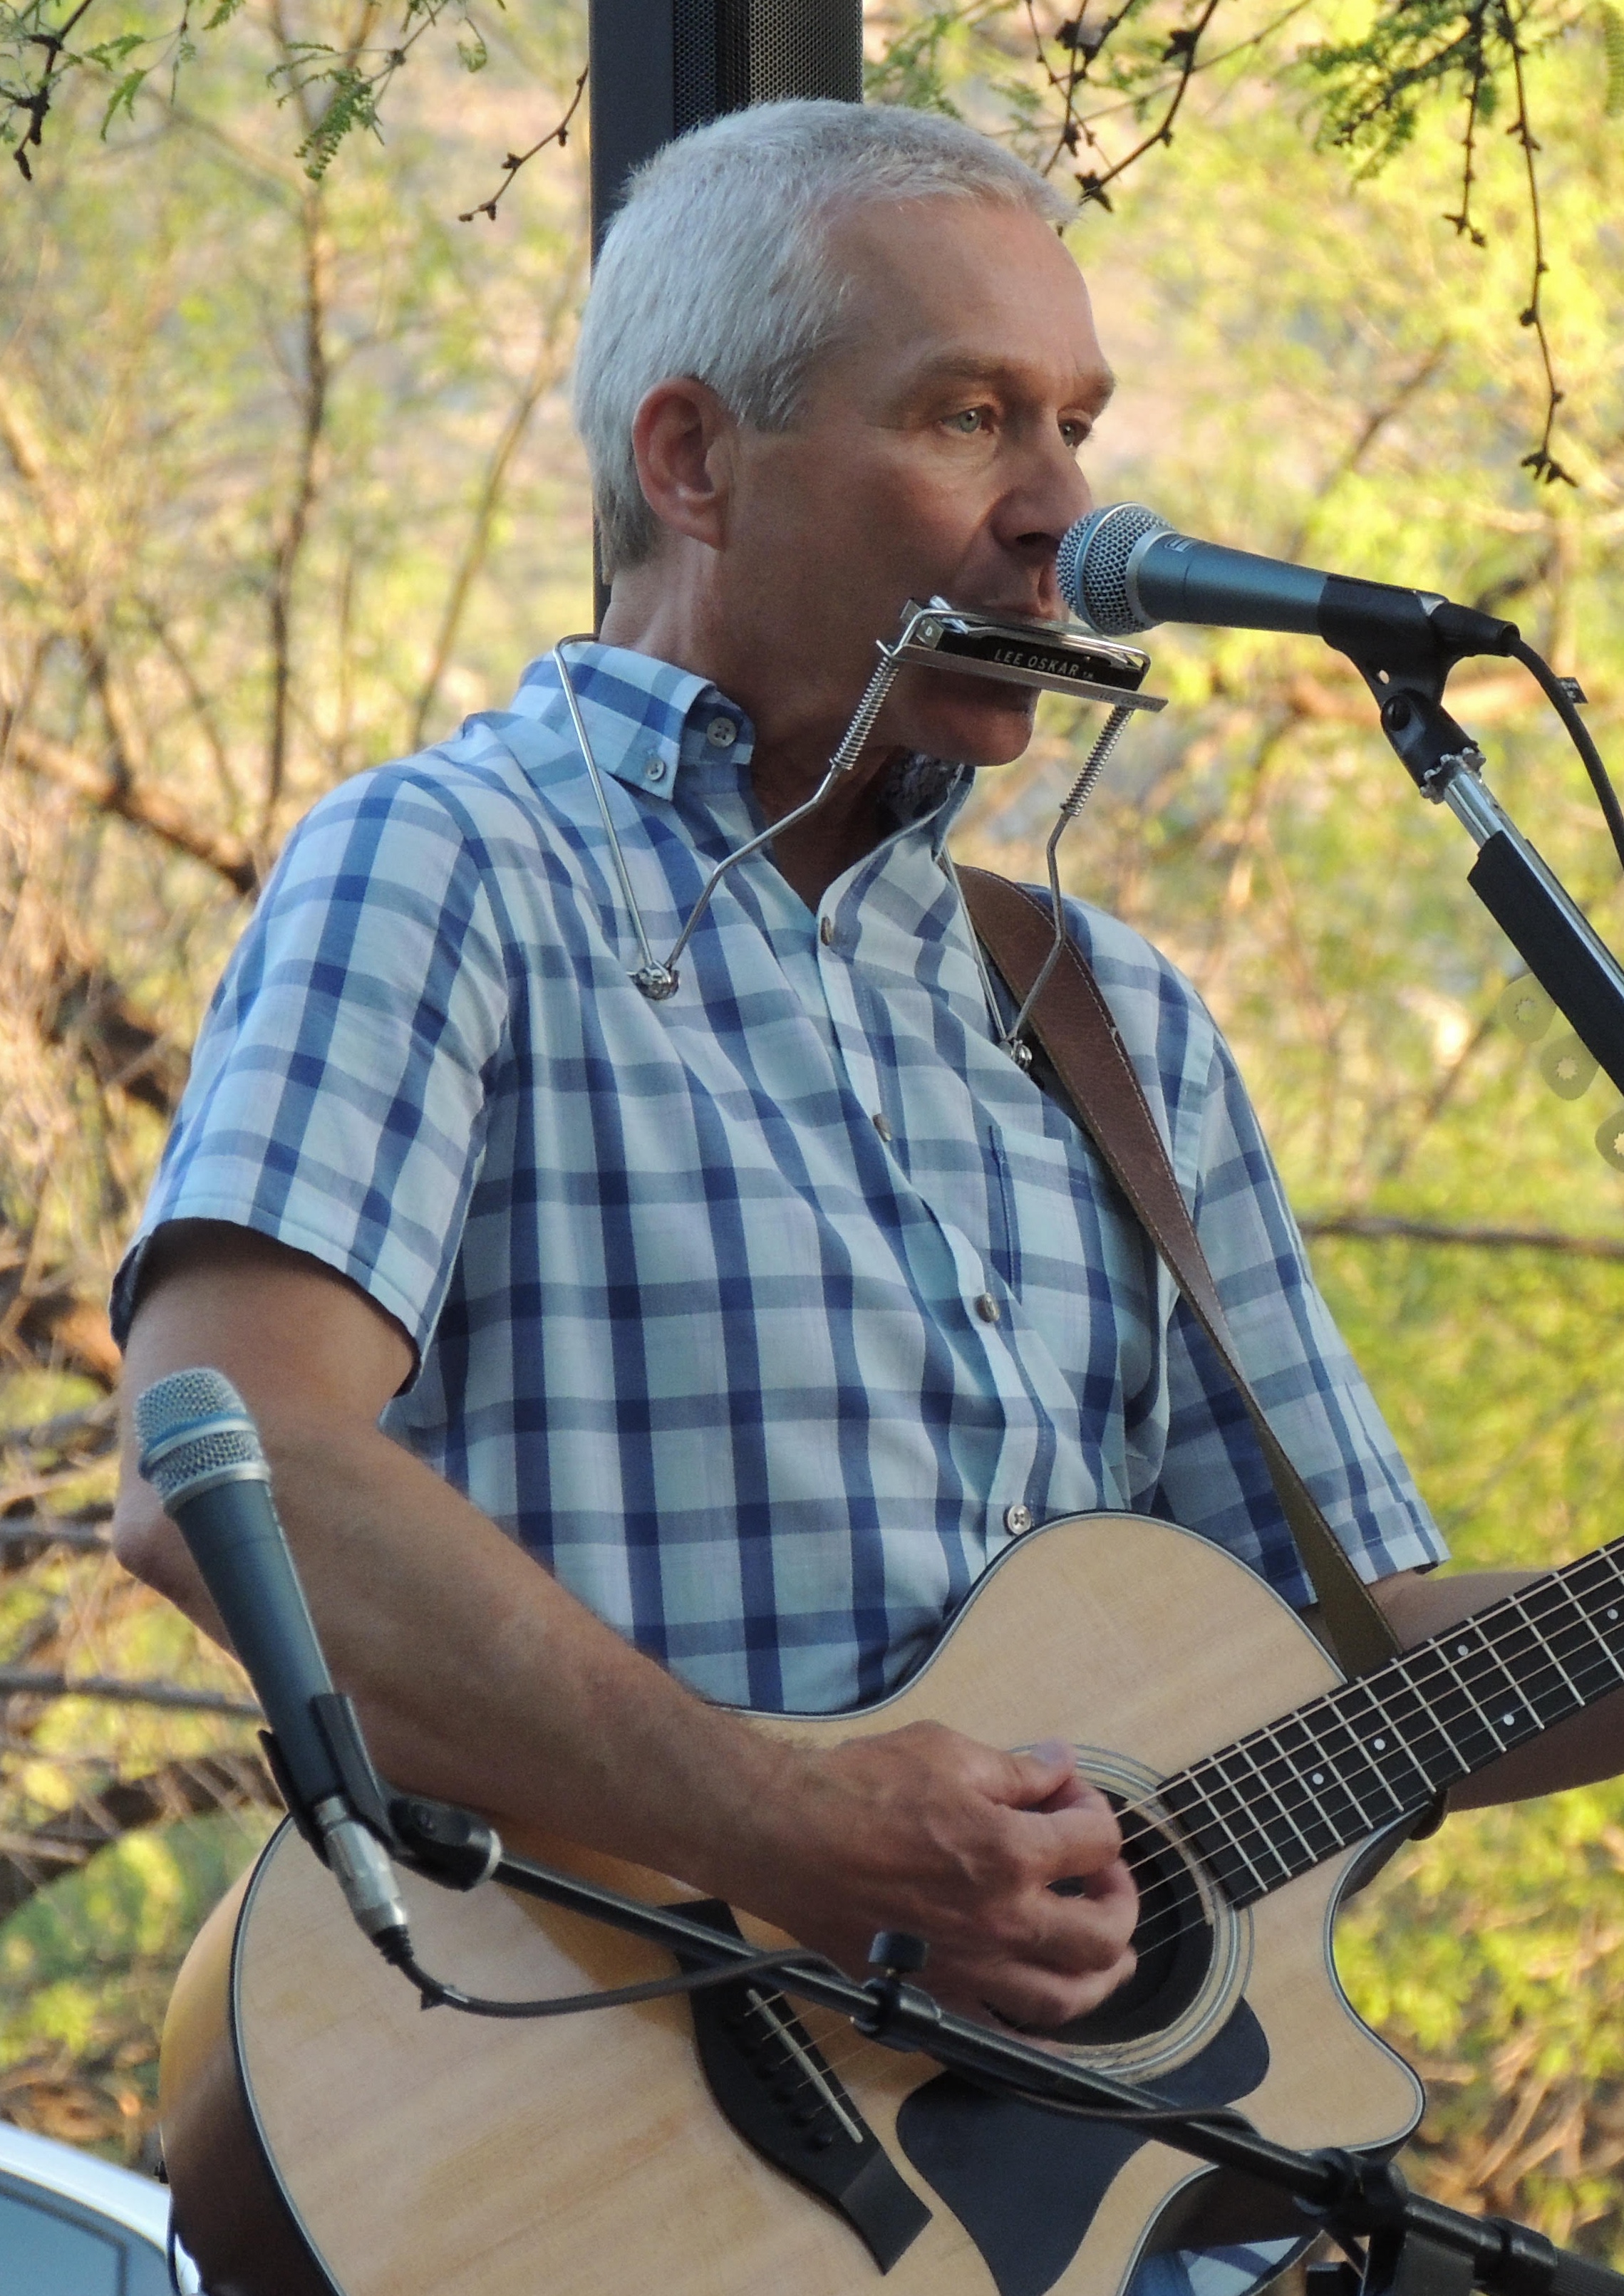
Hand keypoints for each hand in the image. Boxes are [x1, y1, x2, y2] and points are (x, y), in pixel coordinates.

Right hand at [732, 1720, 1137, 2028]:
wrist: (784, 1838)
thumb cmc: (858, 1787)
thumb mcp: (945, 1752)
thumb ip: (1016, 1769)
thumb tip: (1061, 1766)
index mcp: (1010, 1853)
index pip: (1095, 1840)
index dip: (1092, 1807)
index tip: (1066, 1791)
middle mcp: (1002, 1922)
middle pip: (1103, 1933)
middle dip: (1119, 1898)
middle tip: (1102, 1875)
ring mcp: (969, 1968)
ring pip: (1066, 1998)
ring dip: (1100, 1975)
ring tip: (1107, 1953)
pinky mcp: (932, 1994)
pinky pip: (1000, 2035)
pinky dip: (1038, 2036)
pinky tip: (1049, 2018)